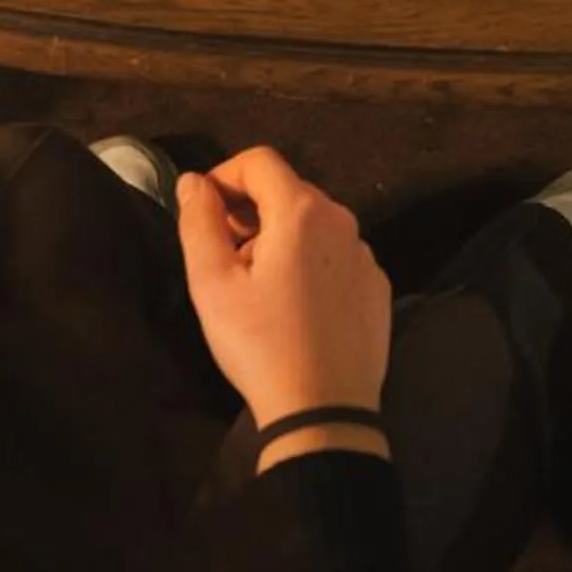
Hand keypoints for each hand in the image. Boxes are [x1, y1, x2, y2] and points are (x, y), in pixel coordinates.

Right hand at [177, 147, 391, 463]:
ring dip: (279, 238)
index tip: (203, 210)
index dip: (224, 175)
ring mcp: (366, 255)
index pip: (260, 161)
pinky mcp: (377, 287)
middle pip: (288, 191)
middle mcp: (343, 221)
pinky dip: (309, 264)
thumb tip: (195, 181)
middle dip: (250, 210)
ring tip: (255, 286)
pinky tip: (293, 307)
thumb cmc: (261, 344)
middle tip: (223, 254)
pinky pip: (336, 257)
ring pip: (313, 225)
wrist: (325, 410)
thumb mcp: (213, 284)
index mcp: (302, 211)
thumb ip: (199, 222)